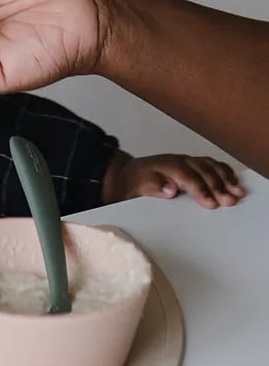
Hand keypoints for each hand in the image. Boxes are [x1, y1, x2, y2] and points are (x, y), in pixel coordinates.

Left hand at [103, 152, 245, 208]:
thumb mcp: (135, 188)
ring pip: (209, 166)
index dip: (200, 189)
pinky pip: (211, 165)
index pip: (186, 177)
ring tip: (238, 192)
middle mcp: (177, 161)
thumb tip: (170, 189)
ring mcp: (186, 161)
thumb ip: (152, 187)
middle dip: (217, 186)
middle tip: (230, 202)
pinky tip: (234, 181)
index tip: (211, 204)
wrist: (127, 174)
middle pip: (202, 171)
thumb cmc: (133, 184)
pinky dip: (224, 172)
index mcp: (163, 167)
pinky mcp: (192, 164)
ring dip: (225, 179)